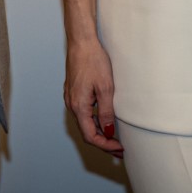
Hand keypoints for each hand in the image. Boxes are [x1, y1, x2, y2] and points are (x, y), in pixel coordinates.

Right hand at [64, 37, 122, 156]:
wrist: (81, 42)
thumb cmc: (93, 61)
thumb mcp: (105, 88)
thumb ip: (106, 112)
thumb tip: (108, 131)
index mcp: (79, 106)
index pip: (91, 136)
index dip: (106, 146)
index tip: (119, 149)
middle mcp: (72, 105)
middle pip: (87, 132)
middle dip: (103, 142)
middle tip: (120, 149)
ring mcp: (71, 98)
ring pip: (85, 123)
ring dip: (99, 133)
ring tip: (114, 138)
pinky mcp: (74, 91)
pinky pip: (83, 113)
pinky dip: (94, 121)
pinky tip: (104, 120)